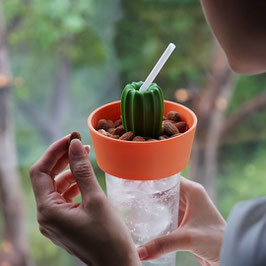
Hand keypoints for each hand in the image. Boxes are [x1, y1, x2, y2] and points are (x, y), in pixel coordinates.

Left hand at [30, 136, 140, 265]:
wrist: (117, 264)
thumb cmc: (109, 236)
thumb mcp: (95, 198)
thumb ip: (82, 169)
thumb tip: (74, 144)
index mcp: (48, 211)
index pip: (40, 172)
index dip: (53, 152)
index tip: (70, 138)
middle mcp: (46, 216)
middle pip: (47, 178)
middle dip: (62, 158)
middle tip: (79, 144)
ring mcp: (54, 220)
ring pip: (56, 187)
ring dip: (68, 170)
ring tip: (84, 157)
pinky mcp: (64, 222)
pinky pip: (63, 197)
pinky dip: (72, 183)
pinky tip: (84, 177)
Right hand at [137, 177, 225, 265]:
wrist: (229, 254)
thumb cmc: (216, 240)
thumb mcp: (187, 238)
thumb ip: (163, 244)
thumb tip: (140, 252)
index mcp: (193, 191)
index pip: (169, 178)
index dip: (154, 178)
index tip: (138, 181)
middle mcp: (190, 196)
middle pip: (165, 188)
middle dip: (151, 191)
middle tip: (133, 193)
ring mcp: (188, 207)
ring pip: (166, 200)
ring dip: (154, 202)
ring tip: (136, 203)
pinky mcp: (186, 218)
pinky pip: (169, 211)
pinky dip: (159, 213)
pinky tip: (148, 217)